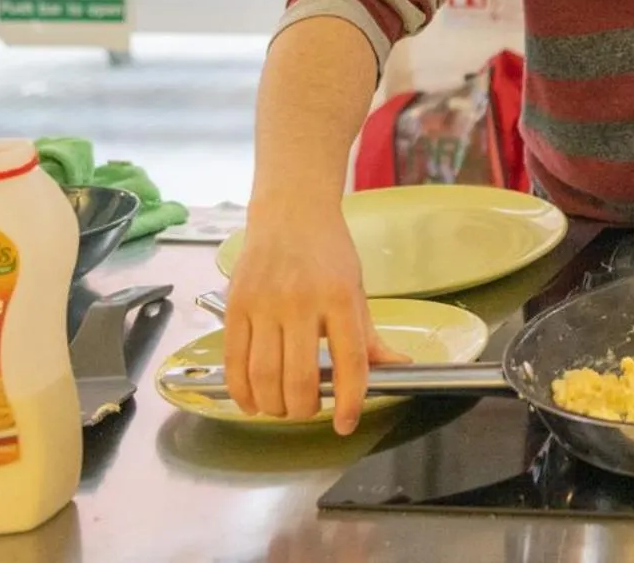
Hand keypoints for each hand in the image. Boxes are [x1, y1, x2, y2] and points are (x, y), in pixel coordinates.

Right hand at [222, 200, 408, 434]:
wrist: (290, 211)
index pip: (350, 363)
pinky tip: (252, 401)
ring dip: (274, 405)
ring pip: (264, 377)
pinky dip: (241, 392)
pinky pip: (234, 362)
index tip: (345, 423)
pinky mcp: (235, 306)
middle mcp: (301, 301)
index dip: (349, 402)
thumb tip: (398, 368)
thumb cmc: (328, 252)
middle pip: (300, 379)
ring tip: (283, 407)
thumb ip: (370, 336)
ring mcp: (264, 304)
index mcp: (341, 298)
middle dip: (305, 409)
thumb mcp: (358, 289)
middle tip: (309, 410)